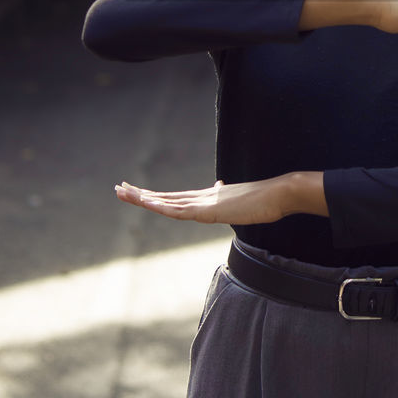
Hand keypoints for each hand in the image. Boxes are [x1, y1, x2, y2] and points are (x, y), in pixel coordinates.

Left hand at [114, 172, 326, 224]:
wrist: (279, 194)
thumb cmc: (265, 200)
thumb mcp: (240, 201)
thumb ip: (227, 196)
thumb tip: (221, 187)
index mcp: (208, 197)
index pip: (174, 197)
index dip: (154, 195)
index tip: (137, 193)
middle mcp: (202, 196)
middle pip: (164, 196)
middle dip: (140, 194)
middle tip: (119, 188)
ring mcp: (205, 202)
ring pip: (166, 201)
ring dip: (143, 197)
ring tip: (123, 192)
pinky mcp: (210, 210)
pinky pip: (179, 210)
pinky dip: (161, 206)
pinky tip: (147, 203)